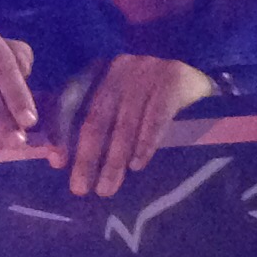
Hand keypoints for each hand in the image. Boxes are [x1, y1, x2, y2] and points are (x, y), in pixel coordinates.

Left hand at [52, 55, 216, 197]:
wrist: (199, 86)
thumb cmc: (149, 103)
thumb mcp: (117, 105)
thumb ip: (92, 122)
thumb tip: (59, 159)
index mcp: (98, 71)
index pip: (70, 100)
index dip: (61, 131)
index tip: (57, 163)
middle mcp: (119, 67)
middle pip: (97, 117)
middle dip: (87, 156)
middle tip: (81, 188)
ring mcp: (147, 71)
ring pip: (125, 122)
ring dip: (115, 160)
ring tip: (107, 188)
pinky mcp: (173, 79)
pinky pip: (156, 116)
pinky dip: (146, 142)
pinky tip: (138, 165)